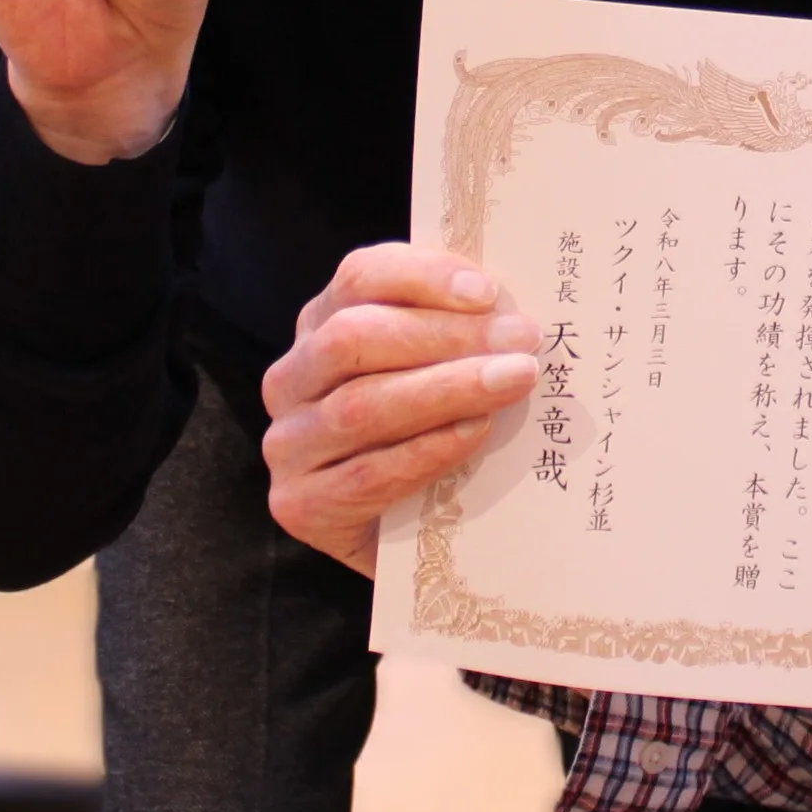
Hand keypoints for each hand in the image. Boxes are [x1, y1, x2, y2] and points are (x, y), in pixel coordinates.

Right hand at [262, 244, 539, 575]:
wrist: (406, 535)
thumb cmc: (431, 432)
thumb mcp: (438, 369)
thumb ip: (459, 333)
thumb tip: (515, 312)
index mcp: (322, 324)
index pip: (361, 277)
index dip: (424, 277)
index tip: (489, 292)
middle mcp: (292, 378)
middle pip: (356, 337)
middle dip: (447, 336)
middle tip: (522, 342)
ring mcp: (288, 443)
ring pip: (362, 405)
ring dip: (448, 390)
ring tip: (514, 380)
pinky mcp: (299, 505)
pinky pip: (367, 473)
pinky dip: (428, 450)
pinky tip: (476, 433)